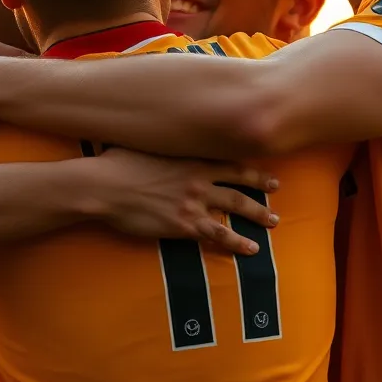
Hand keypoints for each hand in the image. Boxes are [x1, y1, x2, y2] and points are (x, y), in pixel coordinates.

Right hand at [86, 147, 278, 255]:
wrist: (105, 186)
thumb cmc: (117, 162)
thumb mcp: (144, 143)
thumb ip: (161, 142)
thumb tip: (159, 131)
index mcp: (190, 157)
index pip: (229, 161)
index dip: (250, 167)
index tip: (264, 170)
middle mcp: (198, 178)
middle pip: (239, 184)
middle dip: (261, 189)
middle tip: (276, 191)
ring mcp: (194, 201)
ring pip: (235, 208)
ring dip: (257, 216)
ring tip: (274, 223)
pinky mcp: (184, 224)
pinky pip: (219, 235)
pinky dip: (238, 242)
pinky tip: (252, 249)